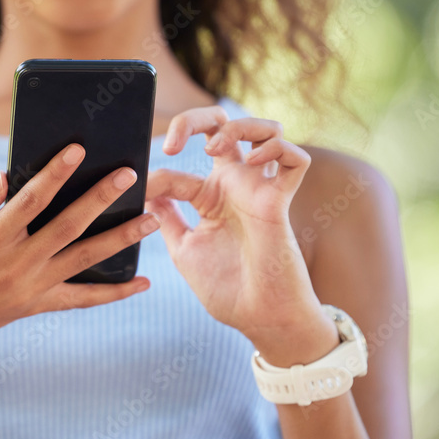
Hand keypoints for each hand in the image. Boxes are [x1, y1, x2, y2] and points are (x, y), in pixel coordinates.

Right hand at [0, 142, 161, 361]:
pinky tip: (141, 284)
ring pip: (84, 261)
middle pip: (68, 227)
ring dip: (120, 240)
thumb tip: (4, 177)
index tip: (77, 149)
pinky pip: (81, 300)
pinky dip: (113, 293)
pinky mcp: (33, 307)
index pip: (30, 201)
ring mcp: (28, 290)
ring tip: (152, 220)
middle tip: (132, 175)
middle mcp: (15, 266)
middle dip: (101, 198)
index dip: (55, 173)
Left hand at [146, 107, 336, 364]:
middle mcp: (236, 188)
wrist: (258, 320)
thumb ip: (167, 219)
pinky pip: (296, 159)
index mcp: (211, 198)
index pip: (181, 166)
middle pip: (225, 127)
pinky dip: (277, 149)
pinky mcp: (281, 202)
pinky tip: (253, 162)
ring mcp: (260, 191)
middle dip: (197, 119)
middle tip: (173, 140)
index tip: (142, 189)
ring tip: (213, 148)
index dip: (157, 171)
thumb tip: (145, 191)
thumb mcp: (184, 249)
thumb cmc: (226, 289)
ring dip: (239, 126)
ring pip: (266, 130)